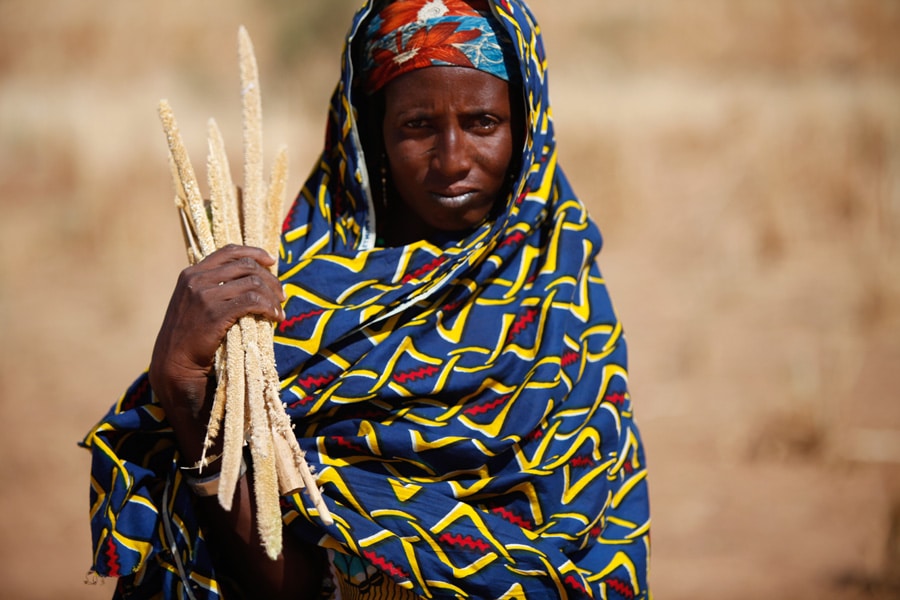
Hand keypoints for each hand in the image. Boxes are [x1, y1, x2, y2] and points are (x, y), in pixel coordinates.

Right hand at [148, 244, 284, 459]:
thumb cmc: (190, 338)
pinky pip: (252, 302)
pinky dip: (269, 308)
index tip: (271, 261)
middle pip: (246, 267)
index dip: (254, 253)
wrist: (174, 365)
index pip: (229, 252)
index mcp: (191, 273)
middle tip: (282, 294)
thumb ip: (214, 288)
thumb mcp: (195, 304)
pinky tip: (276, 318)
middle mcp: (196, 280)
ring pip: (252, 283)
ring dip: (272, 297)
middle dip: (269, 279)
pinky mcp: (214, 314)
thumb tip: (251, 279)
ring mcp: (204, 296)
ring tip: (280, 311)